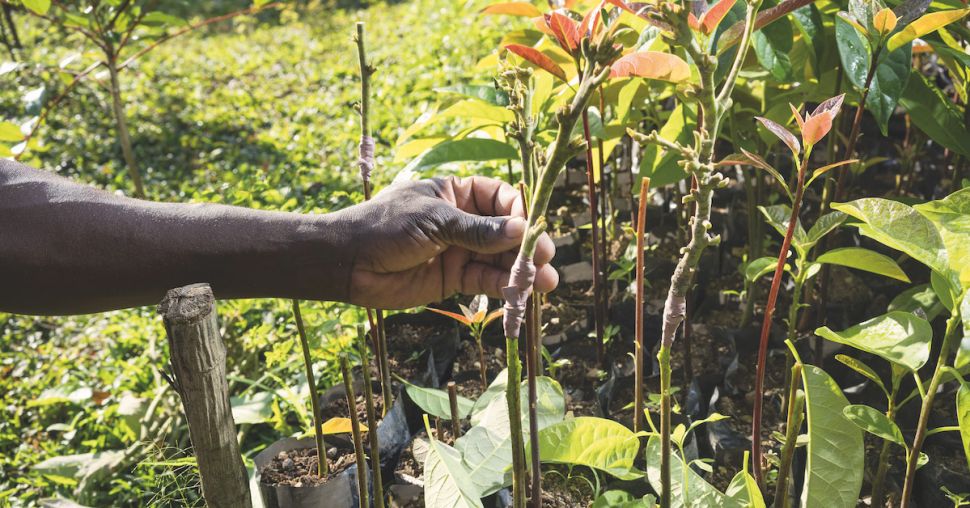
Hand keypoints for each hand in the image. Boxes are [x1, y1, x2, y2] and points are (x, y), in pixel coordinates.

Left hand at [341, 176, 556, 308]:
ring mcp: (458, 251)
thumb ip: (477, 231)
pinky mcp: (452, 279)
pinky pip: (484, 281)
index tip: (531, 228)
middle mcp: (461, 221)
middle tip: (546, 258)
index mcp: (455, 193)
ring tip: (546, 283)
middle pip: (505, 231)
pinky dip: (501, 287)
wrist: (348, 263)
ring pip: (498, 260)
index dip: (518, 212)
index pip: (499, 198)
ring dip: (522, 271)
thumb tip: (521, 230)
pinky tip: (518, 293)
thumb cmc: (386, 227)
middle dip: (527, 245)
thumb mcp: (434, 222)